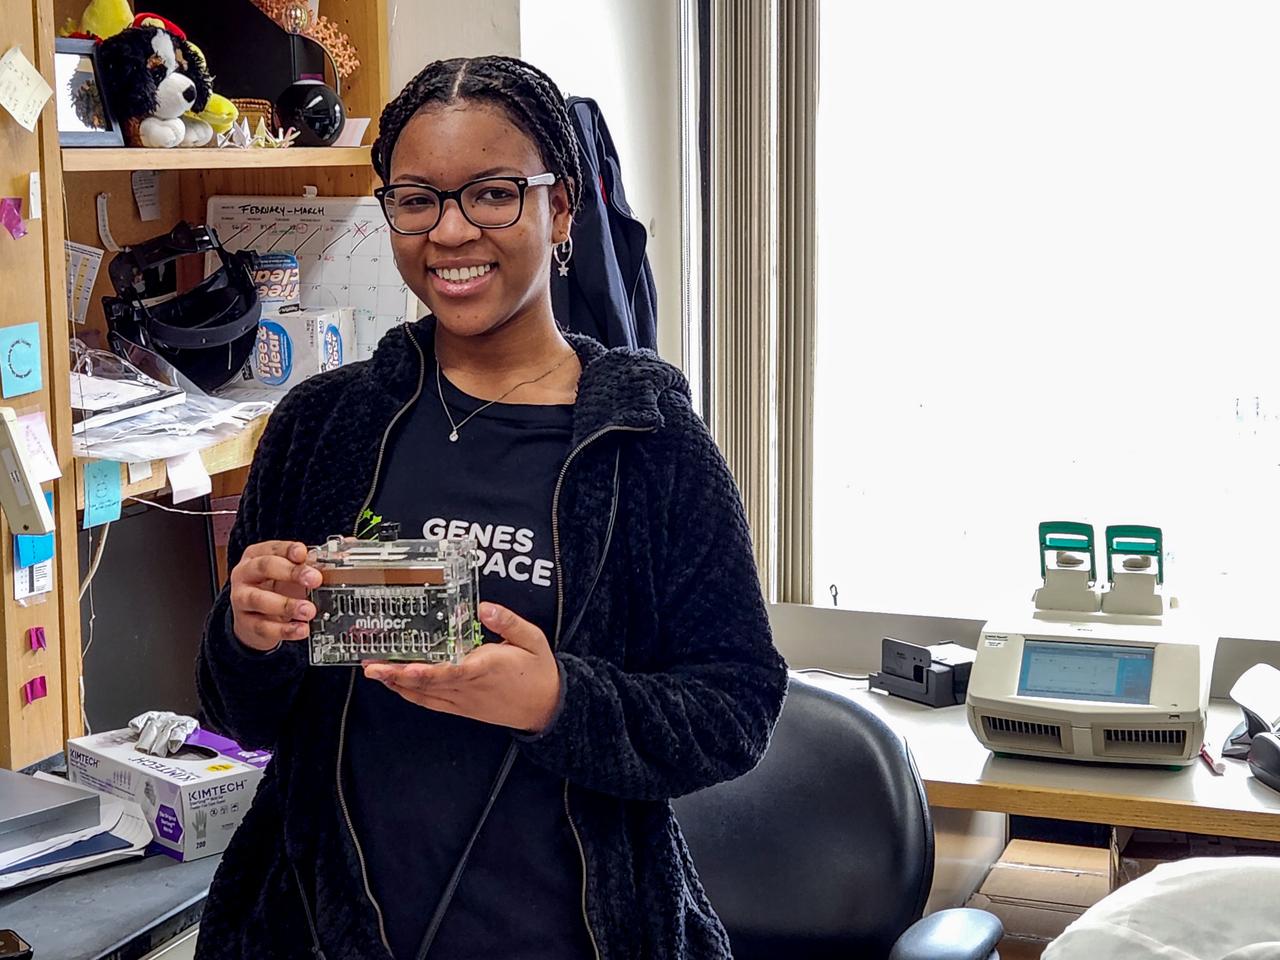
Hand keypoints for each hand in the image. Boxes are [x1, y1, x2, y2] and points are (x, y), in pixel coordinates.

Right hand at [230, 541, 320, 651]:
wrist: (252, 617)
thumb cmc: (272, 588)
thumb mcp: (287, 574)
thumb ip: (303, 567)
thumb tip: (326, 567)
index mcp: (256, 556)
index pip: (272, 548)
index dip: (289, 550)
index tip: (304, 554)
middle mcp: (245, 574)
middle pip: (264, 567)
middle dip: (291, 572)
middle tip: (314, 579)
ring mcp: (240, 599)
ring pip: (259, 599)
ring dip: (287, 605)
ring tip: (309, 610)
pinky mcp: (245, 623)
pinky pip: (264, 627)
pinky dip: (285, 629)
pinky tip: (301, 629)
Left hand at [364, 603, 561, 733]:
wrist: (546, 708)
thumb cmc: (539, 671)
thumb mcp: (533, 639)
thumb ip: (508, 622)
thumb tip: (484, 606)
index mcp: (487, 668)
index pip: (453, 671)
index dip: (427, 671)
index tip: (407, 667)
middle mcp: (470, 687)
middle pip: (428, 684)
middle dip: (398, 675)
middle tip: (372, 666)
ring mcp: (463, 700)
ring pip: (425, 695)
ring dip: (398, 685)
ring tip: (375, 672)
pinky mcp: (461, 707)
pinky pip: (431, 702)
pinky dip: (411, 694)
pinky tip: (396, 685)